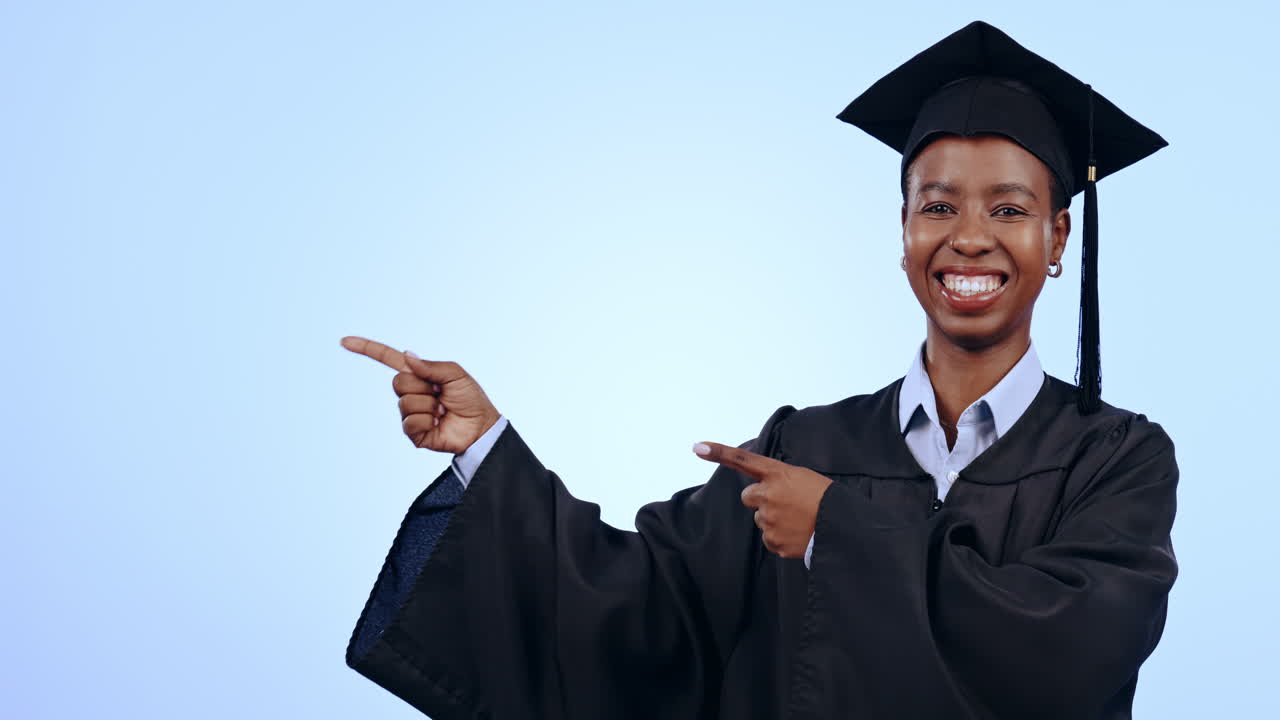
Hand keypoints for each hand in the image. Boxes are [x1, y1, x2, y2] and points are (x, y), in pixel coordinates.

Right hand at [341, 335, 500, 454]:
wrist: (480, 427)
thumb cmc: (471, 399)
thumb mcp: (455, 374)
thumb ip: (431, 365)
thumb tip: (407, 355)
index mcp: (418, 374)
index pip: (388, 359)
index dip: (367, 349)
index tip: (345, 341)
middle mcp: (410, 392)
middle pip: (397, 383)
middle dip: (422, 387)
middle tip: (441, 395)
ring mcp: (410, 413)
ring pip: (405, 403)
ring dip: (428, 406)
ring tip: (443, 410)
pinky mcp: (413, 432)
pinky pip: (410, 422)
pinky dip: (427, 421)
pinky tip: (438, 423)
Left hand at [692, 441, 832, 558]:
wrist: (844, 529)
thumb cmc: (828, 500)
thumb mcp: (805, 478)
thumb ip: (780, 481)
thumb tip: (764, 492)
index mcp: (778, 474)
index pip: (744, 460)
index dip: (719, 452)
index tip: (697, 446)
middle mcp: (768, 494)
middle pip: (748, 496)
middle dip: (761, 499)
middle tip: (786, 504)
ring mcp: (768, 519)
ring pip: (760, 519)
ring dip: (774, 519)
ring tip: (798, 520)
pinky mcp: (772, 541)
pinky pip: (768, 539)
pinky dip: (780, 538)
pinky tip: (798, 534)